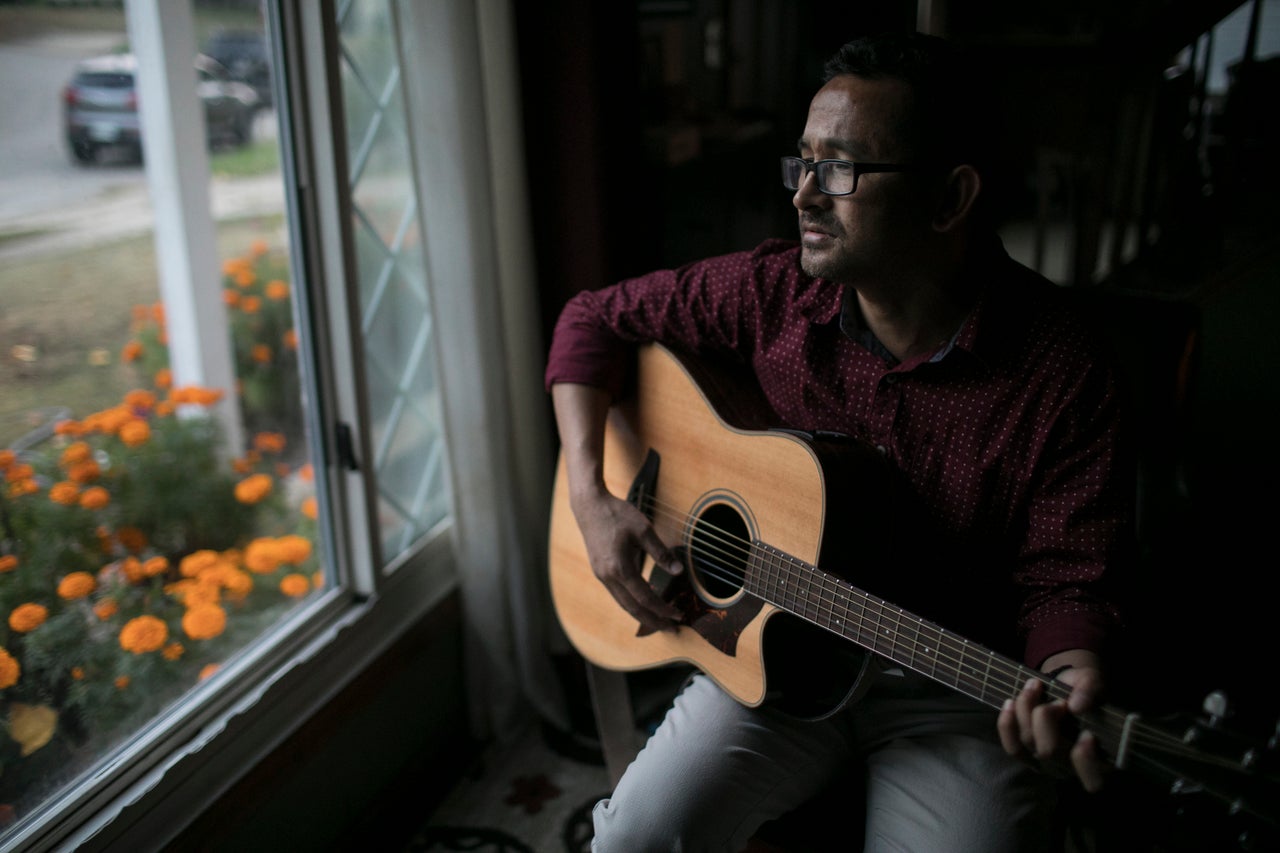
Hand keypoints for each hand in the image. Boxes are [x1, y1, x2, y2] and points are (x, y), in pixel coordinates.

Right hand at [571, 487, 684, 633]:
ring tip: (660, 621)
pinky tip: (644, 603)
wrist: (589, 506)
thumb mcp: (644, 530)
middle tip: (672, 630)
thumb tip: (679, 571)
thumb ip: (661, 552)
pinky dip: (632, 603)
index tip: (678, 616)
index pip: (645, 598)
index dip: (663, 610)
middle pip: (632, 608)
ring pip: (623, 604)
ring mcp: (601, 575)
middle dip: (653, 621)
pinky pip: (618, 595)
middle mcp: (608, 576)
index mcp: (619, 568)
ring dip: (642, 615)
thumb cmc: (617, 514)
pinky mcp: (599, 571)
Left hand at [997, 664, 1107, 791]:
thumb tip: (1077, 706)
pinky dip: (1007, 723)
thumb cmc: (1083, 689)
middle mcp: (1071, 767)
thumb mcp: (1092, 682)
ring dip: (1025, 710)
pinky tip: (1010, 703)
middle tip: (1057, 701)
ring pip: (1027, 742)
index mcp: (1100, 759)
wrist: (1063, 688)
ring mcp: (1046, 763)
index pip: (1094, 780)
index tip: (1087, 735)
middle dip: (1046, 719)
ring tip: (1034, 687)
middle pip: (1049, 752)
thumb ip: (1089, 690)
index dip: (1087, 761)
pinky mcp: (1026, 754)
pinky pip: (1012, 746)